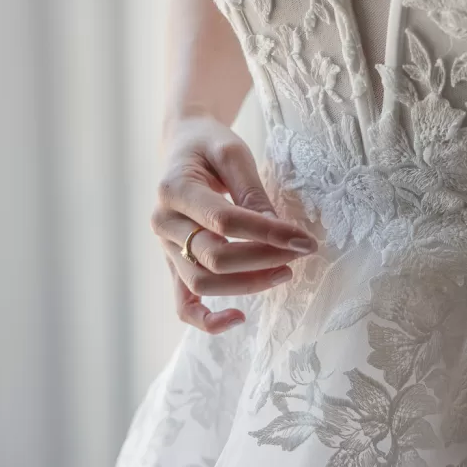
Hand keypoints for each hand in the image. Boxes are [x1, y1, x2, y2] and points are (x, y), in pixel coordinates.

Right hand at [152, 115, 316, 333]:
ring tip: (284, 271)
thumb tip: (278, 233)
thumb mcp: (233, 153)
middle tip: (299, 251)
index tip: (304, 239)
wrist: (183, 146)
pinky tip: (239, 318)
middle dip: (263, 259)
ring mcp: (164, 247)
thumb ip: (251, 193)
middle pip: (213, 257)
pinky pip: (183, 305)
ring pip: (202, 284)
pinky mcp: (173, 264)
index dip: (267, 233)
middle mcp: (163, 222)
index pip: (224, 221)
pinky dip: (207, 320)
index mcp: (173, 189)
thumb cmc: (210, 146)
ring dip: (248, 285)